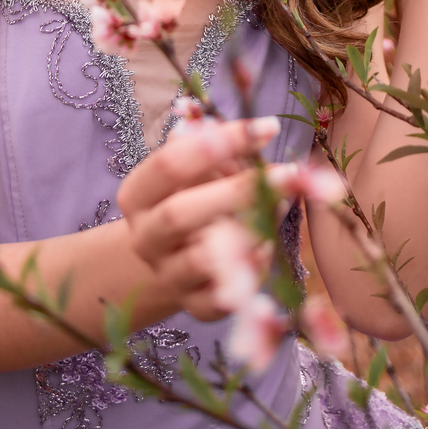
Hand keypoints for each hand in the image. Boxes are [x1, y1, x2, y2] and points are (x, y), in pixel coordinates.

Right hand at [118, 116, 275, 320]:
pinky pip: (223, 298)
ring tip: (282, 205)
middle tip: (290, 171)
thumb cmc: (187, 197)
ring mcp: (168, 276)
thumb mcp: (191, 168)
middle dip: (236, 191)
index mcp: (137, 195)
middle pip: (180, 215)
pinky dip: (250, 274)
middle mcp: (146, 237)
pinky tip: (268, 247)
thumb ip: (211, 145)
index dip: (218, 144)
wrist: (166, 258)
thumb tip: (237, 122)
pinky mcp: (195, 307)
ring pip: (200, 262)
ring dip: (247, 233)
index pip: (170, 164)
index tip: (267, 127)